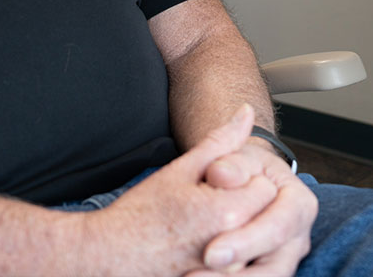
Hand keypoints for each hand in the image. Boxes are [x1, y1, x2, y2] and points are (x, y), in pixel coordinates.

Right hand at [79, 105, 279, 275]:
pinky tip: (200, 246)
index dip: (245, 179)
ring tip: (202, 226)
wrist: (107, 257)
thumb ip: (221, 141)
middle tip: (209, 204)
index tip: (218, 183)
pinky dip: (228, 256)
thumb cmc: (140, 214)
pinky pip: (237, 265)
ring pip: (253, 244)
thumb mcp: (181, 169)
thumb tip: (247, 112)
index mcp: (226, 214)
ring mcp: (222, 273)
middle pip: (263, 217)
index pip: (266, 189)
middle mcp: (230, 250)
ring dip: (239, 231)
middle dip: (244, 205)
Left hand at [191, 139, 316, 274]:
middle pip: (275, 268)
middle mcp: (297, 237)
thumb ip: (233, 163)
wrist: (246, 177)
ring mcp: (285, 259)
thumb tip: (220, 173)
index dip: (246, 242)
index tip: (209, 252)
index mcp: (300, 204)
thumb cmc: (246, 166)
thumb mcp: (242, 156)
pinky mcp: (267, 272)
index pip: (278, 227)